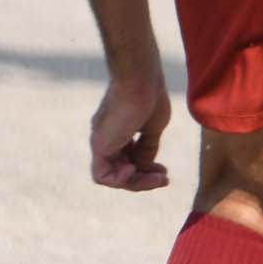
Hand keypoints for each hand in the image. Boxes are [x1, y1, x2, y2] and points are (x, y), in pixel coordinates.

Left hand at [89, 74, 171, 190]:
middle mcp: (108, 136)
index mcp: (120, 129)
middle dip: (144, 179)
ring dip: (137, 182)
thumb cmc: (150, 96)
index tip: (164, 171)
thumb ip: (147, 149)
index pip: (129, 158)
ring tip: (158, 179)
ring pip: (113, 175)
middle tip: (164, 180)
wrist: (141, 81)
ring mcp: (101, 140)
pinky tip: (133, 170)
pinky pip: (102, 175)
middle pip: (122, 169)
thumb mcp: (153, 128)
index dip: (146, 169)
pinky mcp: (98, 144)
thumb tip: (142, 168)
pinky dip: (119, 179)